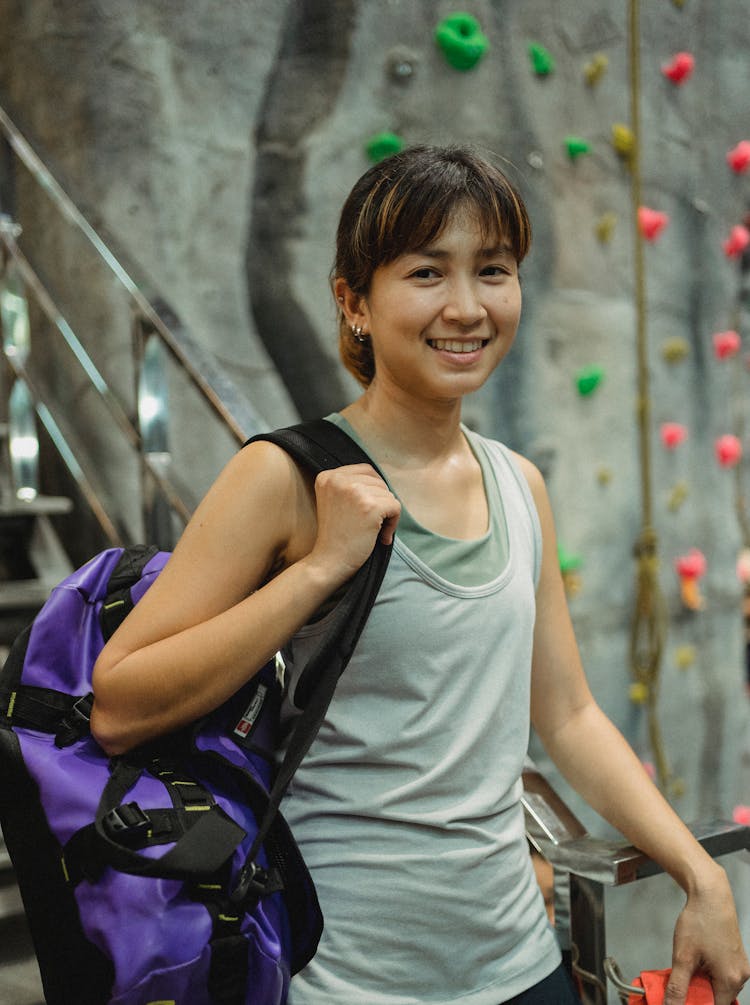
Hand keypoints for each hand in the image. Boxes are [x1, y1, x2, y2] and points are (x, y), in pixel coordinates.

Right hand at [308, 463, 400, 581]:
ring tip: (372, 531)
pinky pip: (396, 507)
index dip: (372, 491)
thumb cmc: (336, 535)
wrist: (329, 561)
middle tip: (369, 524)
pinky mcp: (370, 506)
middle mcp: (339, 480)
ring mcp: (355, 492)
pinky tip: (381, 537)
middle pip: (378, 481)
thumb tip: (383, 482)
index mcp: (329, 476)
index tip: (364, 510)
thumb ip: (351, 485)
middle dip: (380, 502)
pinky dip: (393, 523)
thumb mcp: (334, 500)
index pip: (366, 470)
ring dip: (386, 514)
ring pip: (388, 494)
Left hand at [665, 867, 749, 1004]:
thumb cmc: (700, 920)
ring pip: (717, 986)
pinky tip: (695, 959)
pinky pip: (720, 974)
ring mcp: (739, 967)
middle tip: (680, 977)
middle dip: (697, 992)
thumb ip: (677, 986)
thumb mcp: (683, 956)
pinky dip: (706, 972)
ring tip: (687, 963)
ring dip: (700, 981)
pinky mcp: (735, 958)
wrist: (710, 894)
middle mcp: (740, 976)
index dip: (694, 1004)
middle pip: (716, 998)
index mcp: (731, 980)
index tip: (680, 996)